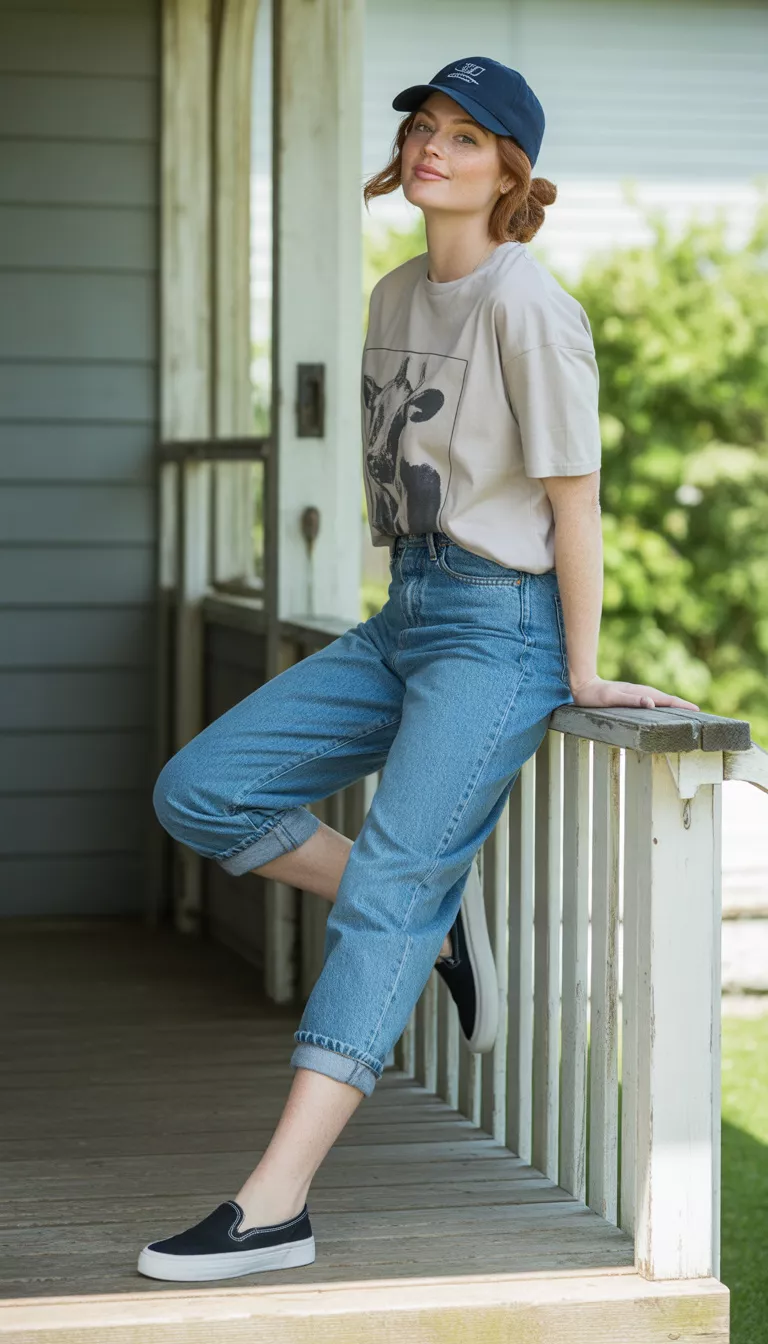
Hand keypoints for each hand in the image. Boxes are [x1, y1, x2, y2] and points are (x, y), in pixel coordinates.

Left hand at [569, 674, 698, 711]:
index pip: (665, 699)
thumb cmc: (596, 695)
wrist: (583, 685)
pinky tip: (661, 708)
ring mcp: (636, 693)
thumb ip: (632, 700)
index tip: (695, 710)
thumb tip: (652, 702)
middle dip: (681, 705)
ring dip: (672, 704)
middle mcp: (640, 692)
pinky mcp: (630, 696)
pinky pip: (650, 700)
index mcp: (640, 693)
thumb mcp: (613, 699)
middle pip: (665, 698)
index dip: (680, 705)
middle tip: (696, 712)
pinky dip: (660, 703)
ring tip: (684, 711)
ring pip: (659, 698)